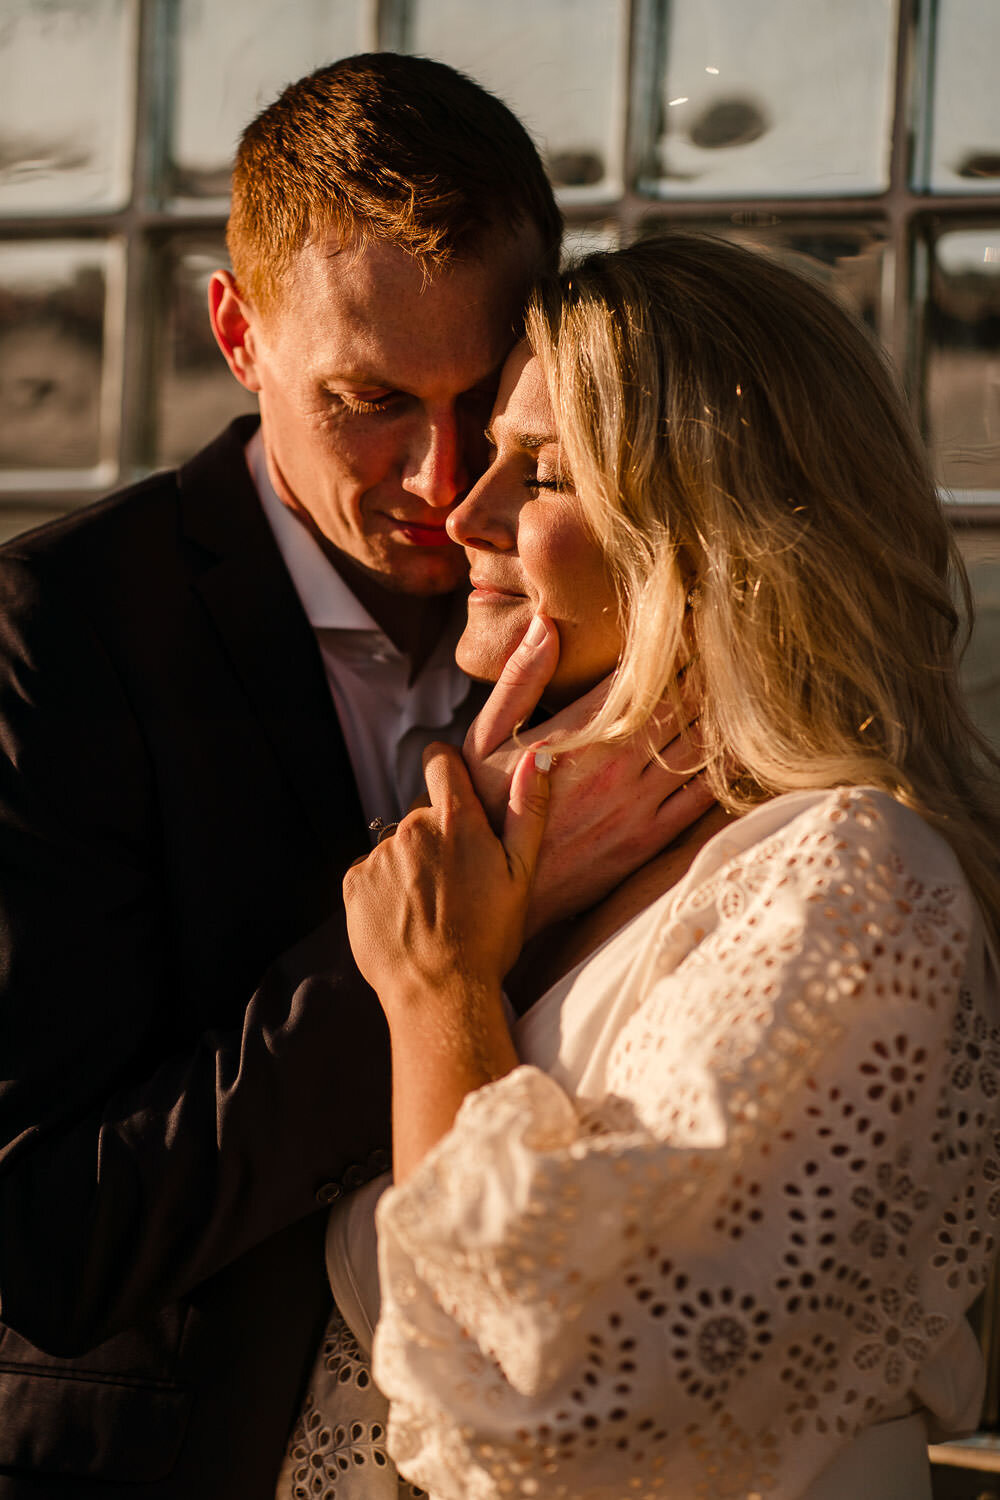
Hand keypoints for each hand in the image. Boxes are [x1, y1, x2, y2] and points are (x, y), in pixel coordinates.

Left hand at [343, 741, 550, 1019]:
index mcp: (454, 819)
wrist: (440, 993)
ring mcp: (377, 856)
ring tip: (432, 909)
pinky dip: (385, 888)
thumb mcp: (522, 873)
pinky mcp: (353, 884)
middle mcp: (410, 828)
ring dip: (411, 865)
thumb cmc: (489, 936)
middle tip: (456, 881)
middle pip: (421, 813)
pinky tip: (406, 918)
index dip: (447, 769)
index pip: (439, 760)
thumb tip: (540, 754)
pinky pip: (371, 872)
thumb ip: (529, 808)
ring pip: (397, 847)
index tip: (456, 791)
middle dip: (436, 836)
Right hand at [464, 615, 715, 933]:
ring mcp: (637, 806)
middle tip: (729, 640)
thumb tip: (545, 625)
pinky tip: (742, 741)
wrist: (488, 891)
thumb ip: (519, 682)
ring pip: (699, 745)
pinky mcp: (648, 839)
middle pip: (680, 704)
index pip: (641, 676)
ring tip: (741, 678)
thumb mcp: (484, 739)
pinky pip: (702, 796)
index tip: (694, 617)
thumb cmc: (483, 807)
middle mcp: (614, 767)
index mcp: (578, 735)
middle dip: (706, 670)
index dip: (672, 644)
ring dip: (722, 710)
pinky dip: (725, 765)